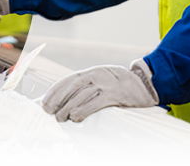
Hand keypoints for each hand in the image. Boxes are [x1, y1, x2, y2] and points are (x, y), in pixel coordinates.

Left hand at [40, 59, 158, 123]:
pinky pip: (97, 102)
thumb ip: (85, 86)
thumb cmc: (120, 84)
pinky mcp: (115, 94)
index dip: (55, 91)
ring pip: (82, 94)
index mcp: (90, 72)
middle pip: (72, 86)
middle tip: (50, 113)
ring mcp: (106, 83)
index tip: (45, 102)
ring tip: (60, 118)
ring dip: (68, 107)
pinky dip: (85, 109)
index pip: (67, 80)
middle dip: (58, 100)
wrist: (145, 83)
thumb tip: (64, 99)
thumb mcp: (101, 79)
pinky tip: (76, 116)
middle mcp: (96, 75)